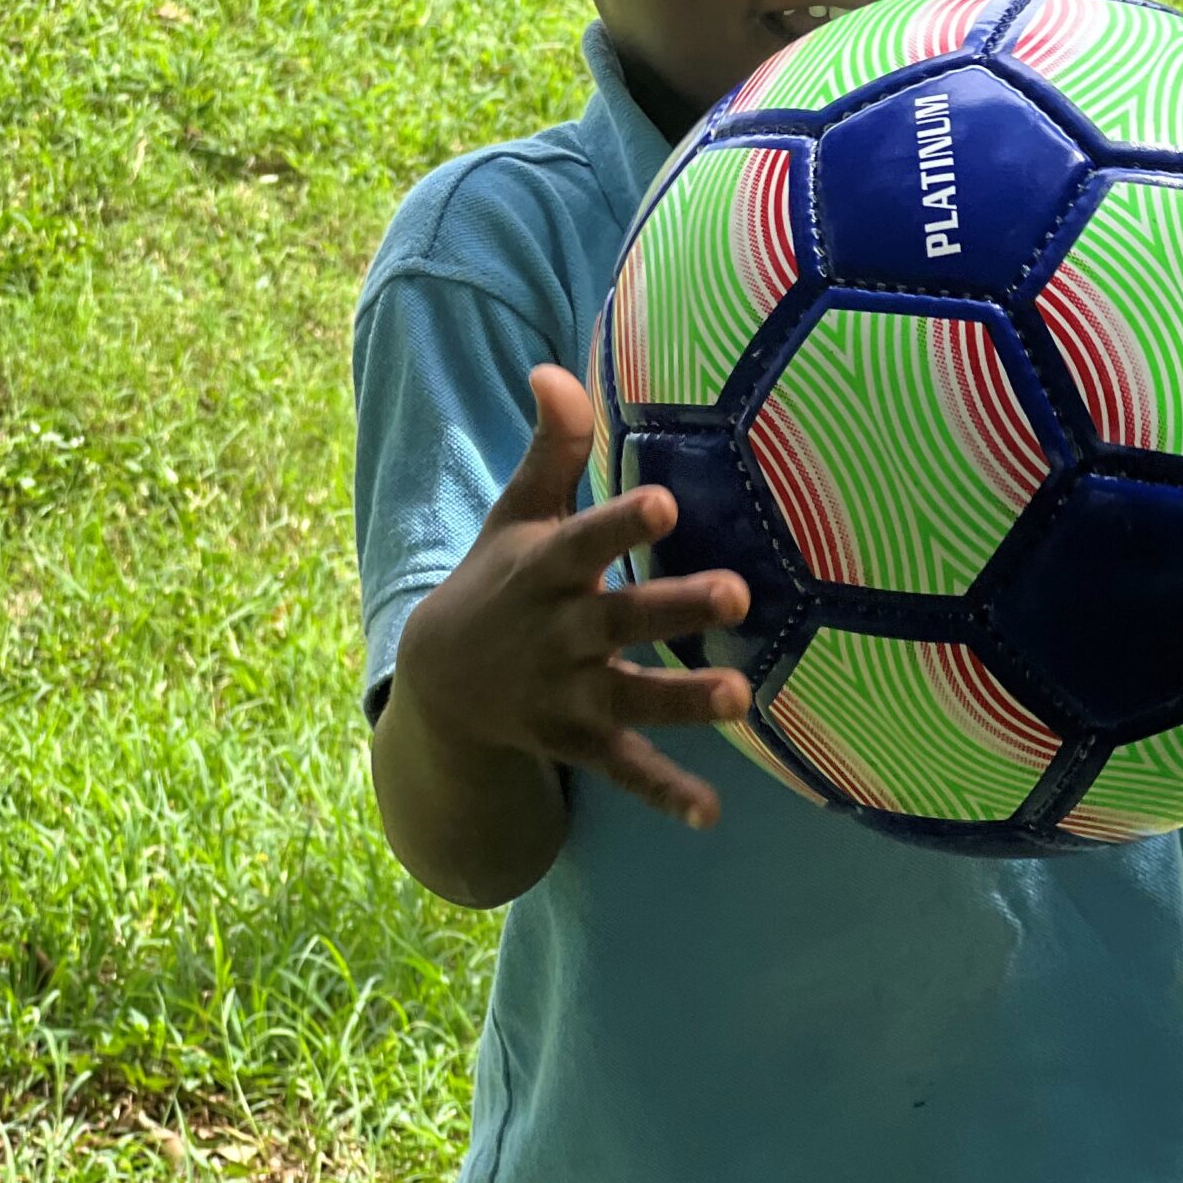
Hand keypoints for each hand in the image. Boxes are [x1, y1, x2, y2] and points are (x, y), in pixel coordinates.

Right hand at [395, 364, 752, 828]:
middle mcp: (559, 633)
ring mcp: (568, 693)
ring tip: (743, 698)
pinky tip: (709, 813)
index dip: (621, 525)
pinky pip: (624, 769)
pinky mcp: (580, 740)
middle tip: (740, 594)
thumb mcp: (515, 513)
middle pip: (623, 620)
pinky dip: (663, 793)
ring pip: (634, 698)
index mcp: (546, 570)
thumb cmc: (499, 579)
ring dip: (685, 700)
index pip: (585, 542)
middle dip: (677, 609)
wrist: (439, 683)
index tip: (665, 503)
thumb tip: (555, 369)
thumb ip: (552, 447)